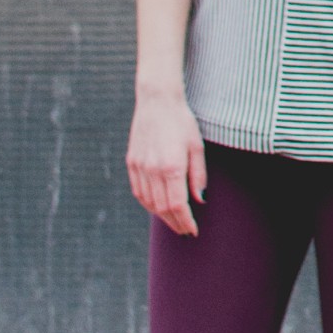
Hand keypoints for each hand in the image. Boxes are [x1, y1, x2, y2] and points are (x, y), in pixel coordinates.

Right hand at [127, 91, 207, 235]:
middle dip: (175, 223)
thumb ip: (198, 175)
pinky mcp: (132, 163)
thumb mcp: (197, 146)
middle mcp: (152, 170)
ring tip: (174, 222)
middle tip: (185, 231)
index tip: (193, 231)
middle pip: (162, 208)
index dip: (185, 221)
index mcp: (171, 166)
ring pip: (149, 203)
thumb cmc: (182, 122)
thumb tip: (200, 200)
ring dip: (162, 216)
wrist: (157, 101)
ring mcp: (139, 167)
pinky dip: (148, 204)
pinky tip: (158, 207)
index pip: (177, 205)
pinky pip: (139, 192)